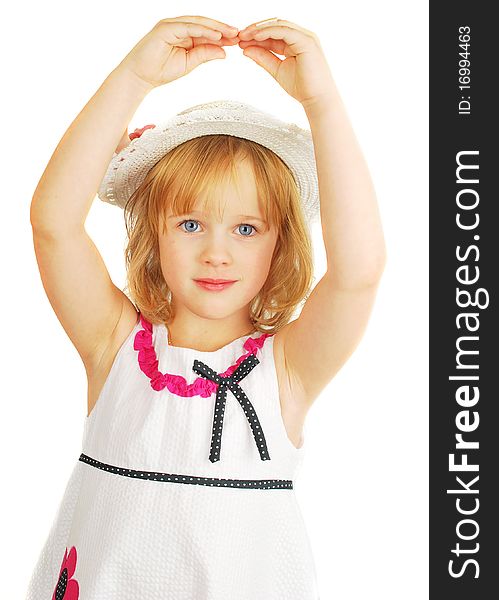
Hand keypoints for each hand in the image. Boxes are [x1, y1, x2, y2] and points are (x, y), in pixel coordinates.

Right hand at [117, 15, 239, 90]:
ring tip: (231, 33)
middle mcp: (179, 26)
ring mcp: (172, 24)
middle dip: (223, 29)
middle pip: (205, 24)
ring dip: (216, 27)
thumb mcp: (189, 63)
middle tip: (239, 34)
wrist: (140, 76)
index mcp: (185, 34)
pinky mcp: (166, 27)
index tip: (238, 40)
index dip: (223, 35)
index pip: (207, 32)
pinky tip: (216, 35)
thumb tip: (224, 52)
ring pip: (199, 22)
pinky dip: (203, 30)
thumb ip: (204, 55)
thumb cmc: (161, 70)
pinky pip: (188, 27)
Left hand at [238, 18, 335, 109]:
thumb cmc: (302, 87)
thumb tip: (246, 50)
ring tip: (245, 35)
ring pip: (279, 25)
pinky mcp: (307, 41)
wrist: (317, 99)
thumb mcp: (277, 70)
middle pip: (275, 25)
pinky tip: (256, 37)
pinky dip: (269, 32)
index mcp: (296, 42)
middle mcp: (302, 36)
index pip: (273, 33)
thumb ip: (263, 58)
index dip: (256, 35)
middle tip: (239, 35)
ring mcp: (305, 37)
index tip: (241, 40)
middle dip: (256, 29)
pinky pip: (284, 31)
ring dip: (260, 29)